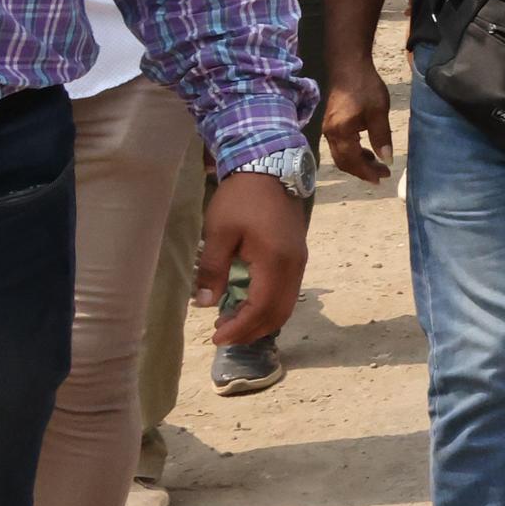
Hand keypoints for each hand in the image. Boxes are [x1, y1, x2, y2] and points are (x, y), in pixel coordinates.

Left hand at [200, 169, 310, 343]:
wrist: (269, 168)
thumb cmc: (240, 199)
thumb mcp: (218, 232)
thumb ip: (212, 270)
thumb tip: (204, 304)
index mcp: (275, 261)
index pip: (261, 308)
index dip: (240, 328)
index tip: (215, 337)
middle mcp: (294, 266)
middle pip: (279, 312)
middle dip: (251, 330)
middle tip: (221, 335)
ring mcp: (300, 261)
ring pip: (286, 304)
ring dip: (261, 320)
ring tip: (231, 322)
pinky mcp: (298, 256)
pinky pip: (288, 292)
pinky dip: (269, 306)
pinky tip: (247, 304)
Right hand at [321, 71, 393, 182]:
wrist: (348, 66)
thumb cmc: (365, 87)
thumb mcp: (378, 112)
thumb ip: (381, 137)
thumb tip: (386, 159)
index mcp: (340, 133)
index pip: (352, 161)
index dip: (366, 172)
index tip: (382, 178)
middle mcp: (330, 134)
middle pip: (344, 162)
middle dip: (362, 171)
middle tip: (382, 175)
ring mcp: (328, 129)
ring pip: (341, 154)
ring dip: (358, 162)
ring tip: (377, 165)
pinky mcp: (331, 123)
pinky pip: (340, 146)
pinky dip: (353, 152)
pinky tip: (367, 150)